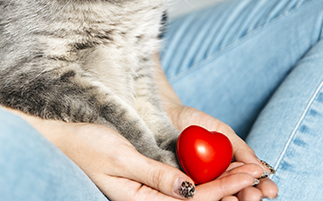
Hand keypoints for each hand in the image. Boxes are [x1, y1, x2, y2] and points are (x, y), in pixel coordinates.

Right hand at [13, 111, 261, 200]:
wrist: (61, 129)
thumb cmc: (84, 140)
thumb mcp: (119, 156)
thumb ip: (155, 175)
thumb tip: (190, 190)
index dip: (224, 188)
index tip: (248, 172)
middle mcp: (147, 199)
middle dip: (232, 190)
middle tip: (261, 174)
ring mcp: (149, 189)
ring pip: (194, 193)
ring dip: (224, 186)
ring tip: (251, 173)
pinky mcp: (149, 177)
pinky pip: (184, 182)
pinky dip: (207, 176)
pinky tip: (224, 169)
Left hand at [167, 104, 278, 200]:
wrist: (160, 112)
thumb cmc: (190, 121)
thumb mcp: (220, 131)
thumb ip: (239, 147)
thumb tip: (261, 168)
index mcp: (229, 169)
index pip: (249, 183)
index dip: (262, 188)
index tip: (269, 190)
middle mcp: (215, 180)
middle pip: (236, 194)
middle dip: (248, 197)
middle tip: (253, 197)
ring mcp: (196, 184)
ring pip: (216, 197)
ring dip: (230, 200)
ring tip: (235, 200)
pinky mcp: (177, 187)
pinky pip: (191, 196)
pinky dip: (203, 198)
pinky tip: (218, 198)